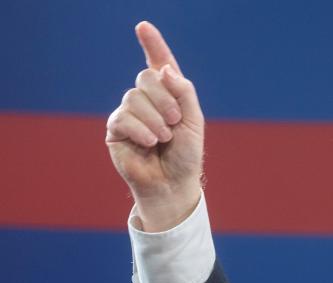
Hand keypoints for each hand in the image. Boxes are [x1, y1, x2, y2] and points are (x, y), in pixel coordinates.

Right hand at [106, 21, 203, 231]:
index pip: (158, 63)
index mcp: (168, 94)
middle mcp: (146, 99)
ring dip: (155, 119)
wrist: (174, 183)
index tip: (143, 26)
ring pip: (134, 96)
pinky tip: (149, 143)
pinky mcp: (116, 129)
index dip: (152, 44)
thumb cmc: (186, 155)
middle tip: (174, 123)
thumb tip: (165, 69)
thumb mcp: (194, 122)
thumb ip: (184, 93)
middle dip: (164, 99)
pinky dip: (141, 130)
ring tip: (163, 139)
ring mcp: (129, 112)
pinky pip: (123, 116)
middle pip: (146, 77)